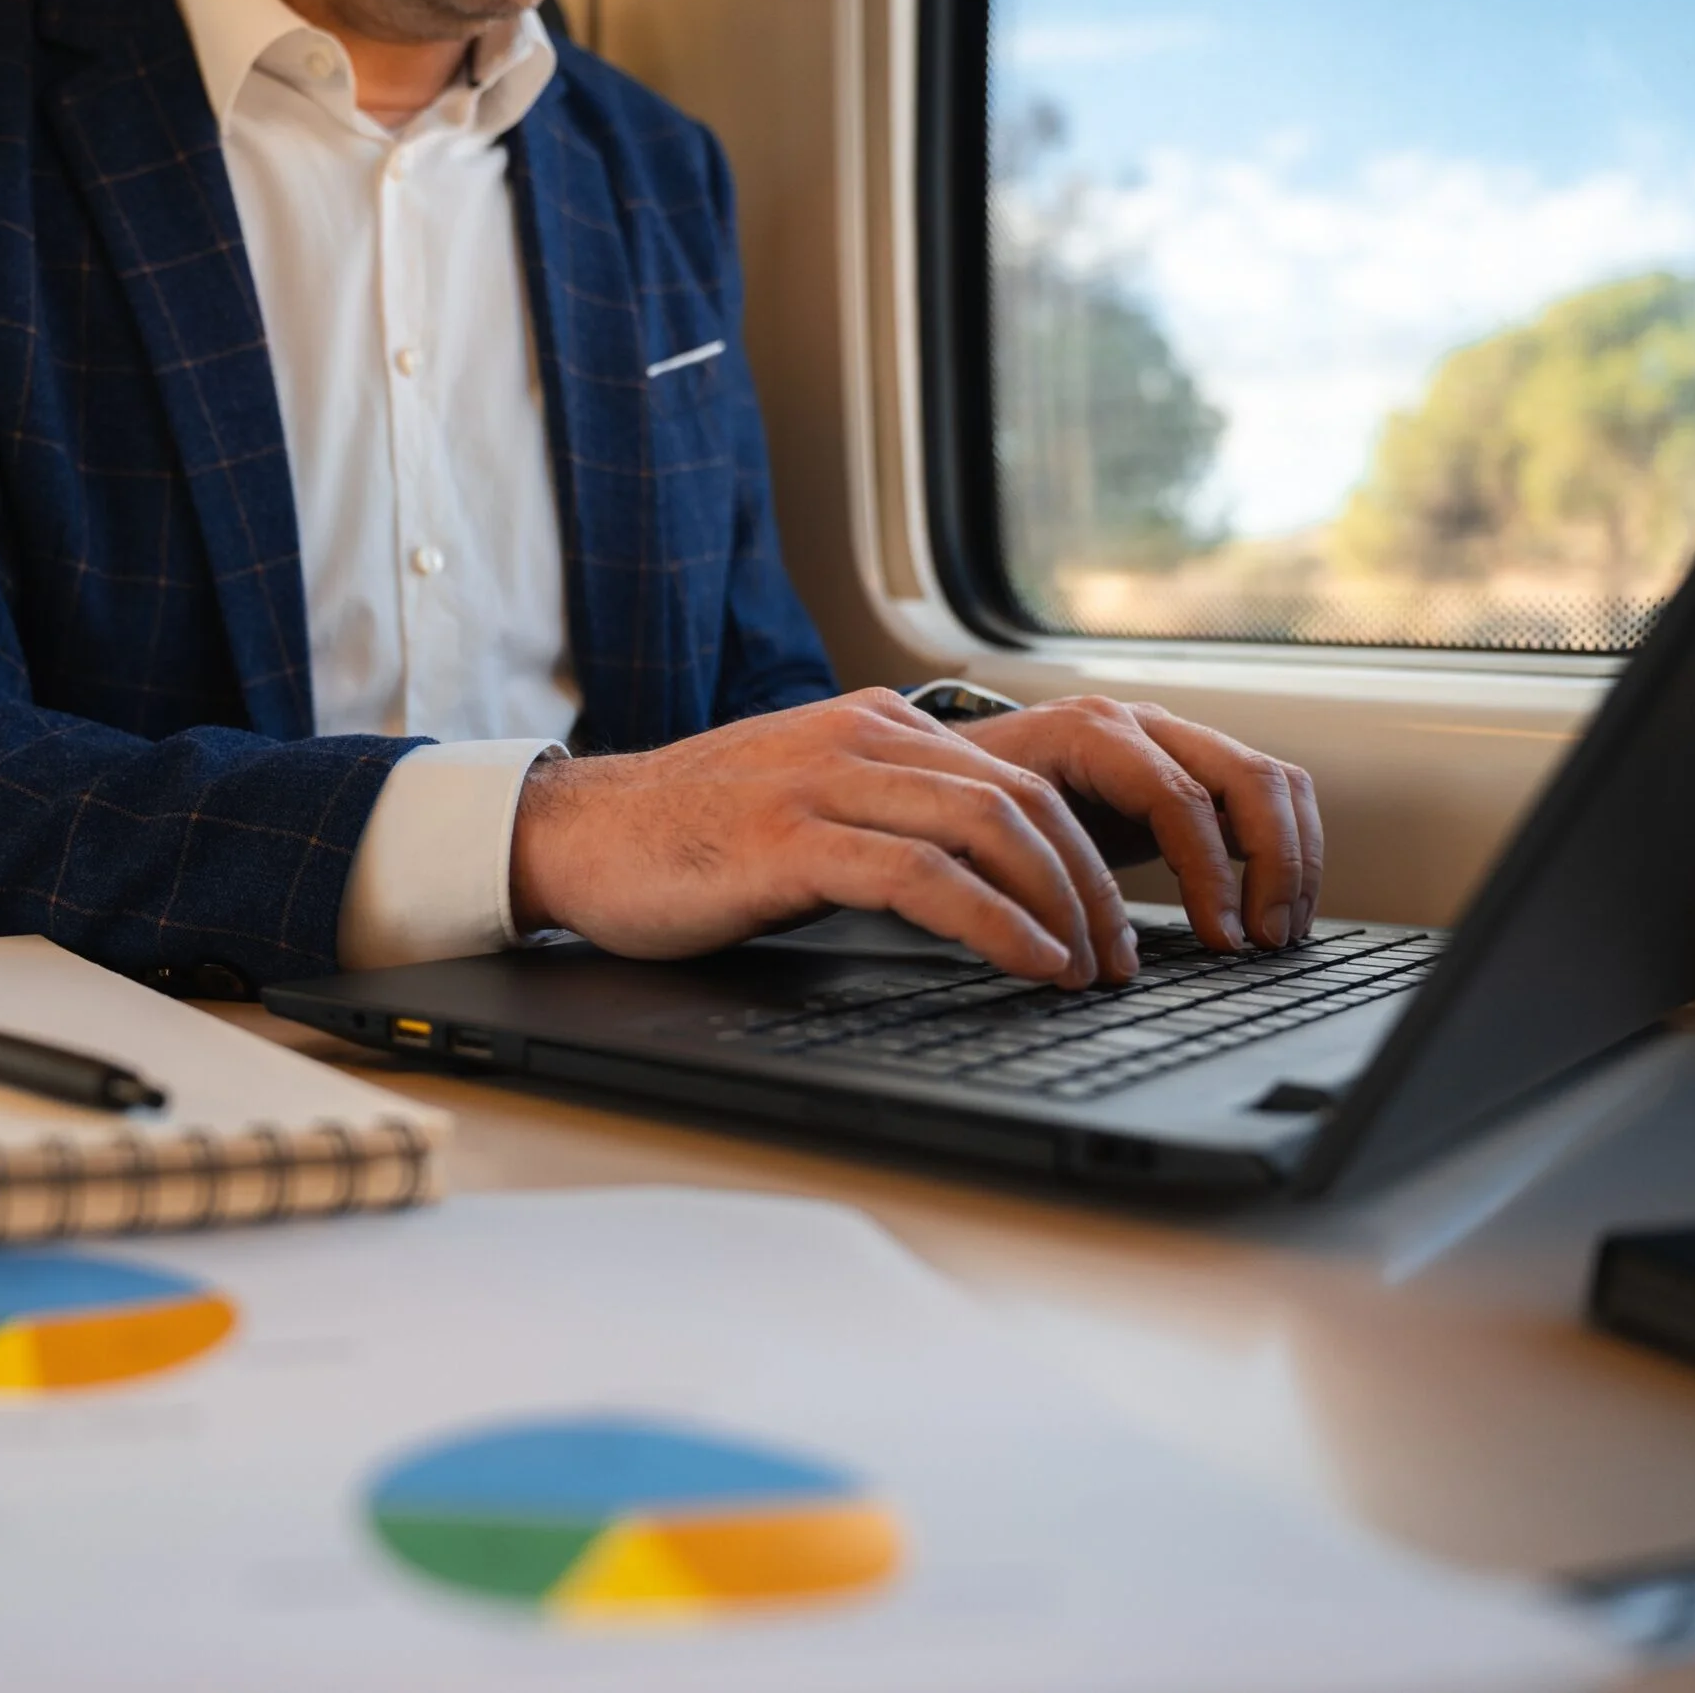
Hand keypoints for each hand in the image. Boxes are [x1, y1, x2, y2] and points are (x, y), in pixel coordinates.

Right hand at [509, 689, 1138, 986]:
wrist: (576, 834)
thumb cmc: (685, 838)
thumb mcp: (806, 806)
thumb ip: (884, 815)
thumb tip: (976, 880)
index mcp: (873, 725)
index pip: (1018, 775)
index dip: (1085, 850)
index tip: (1108, 922)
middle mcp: (861, 737)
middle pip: (1025, 797)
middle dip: (1091, 884)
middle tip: (1118, 958)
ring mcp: (825, 782)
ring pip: (991, 825)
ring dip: (1060, 905)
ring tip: (1085, 970)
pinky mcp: (791, 841)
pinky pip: (925, 877)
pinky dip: (996, 924)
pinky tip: (1027, 963)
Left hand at [950, 697, 1321, 954]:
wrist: (950, 760)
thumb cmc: (963, 800)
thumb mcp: (983, 830)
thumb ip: (1029, 874)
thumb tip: (1075, 947)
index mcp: (1090, 732)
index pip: (1179, 797)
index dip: (1209, 873)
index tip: (1222, 938)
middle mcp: (1142, 724)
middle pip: (1249, 777)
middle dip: (1276, 863)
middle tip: (1264, 939)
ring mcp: (1171, 740)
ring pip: (1271, 781)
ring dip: (1292, 858)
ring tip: (1278, 931)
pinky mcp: (1186, 768)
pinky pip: (1261, 795)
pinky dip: (1282, 849)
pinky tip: (1271, 907)